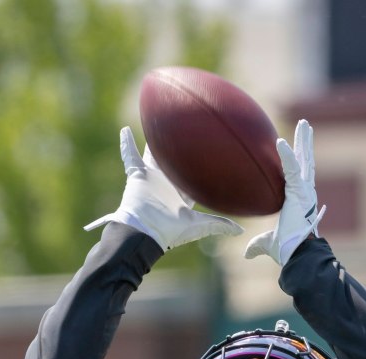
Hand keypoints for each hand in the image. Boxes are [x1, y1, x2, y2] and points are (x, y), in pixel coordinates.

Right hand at [85, 126, 243, 250]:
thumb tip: (241, 231)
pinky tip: (124, 130)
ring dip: (154, 139)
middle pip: (174, 160)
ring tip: (157, 118)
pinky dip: (126, 145)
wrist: (147, 233)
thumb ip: (220, 224)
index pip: (194, 174)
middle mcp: (167, 183)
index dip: (202, 164)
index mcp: (181, 193)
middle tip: (186, 126)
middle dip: (180, 146)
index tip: (211, 148)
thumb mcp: (200, 226)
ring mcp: (151, 178)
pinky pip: (130, 156)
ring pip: (154, 153)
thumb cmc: (171, 232)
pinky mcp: (137, 176)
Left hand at [245, 119, 325, 265]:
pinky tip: (280, 141)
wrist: (296, 254)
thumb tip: (246, 255)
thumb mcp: (268, 243)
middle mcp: (305, 192)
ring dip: (304, 141)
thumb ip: (257, 245)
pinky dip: (287, 155)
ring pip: (305, 160)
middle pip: (306, 162)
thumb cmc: (286, 250)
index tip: (292, 148)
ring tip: (304, 123)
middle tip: (305, 126)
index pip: (297, 175)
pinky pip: (293, 169)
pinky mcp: (300, 192)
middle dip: (305, 143)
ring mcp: (305, 191)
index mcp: (298, 200)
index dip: (296, 161)